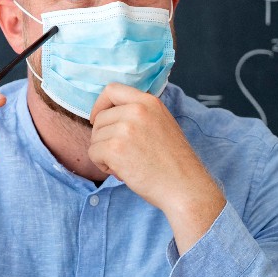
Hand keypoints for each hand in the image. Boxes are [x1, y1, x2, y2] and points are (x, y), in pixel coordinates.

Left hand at [88, 83, 225, 252]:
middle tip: (123, 154)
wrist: (184, 186)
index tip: (98, 119)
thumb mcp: (162, 123)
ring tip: (126, 164)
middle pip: (100, 118)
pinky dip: (102, 165)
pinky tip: (122, 171)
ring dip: (104, 153)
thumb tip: (111, 114)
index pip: (112, 90)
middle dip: (104, 137)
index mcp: (148, 102)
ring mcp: (125, 129)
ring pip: (95, 137)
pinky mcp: (115, 149)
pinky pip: (93, 153)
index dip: (100, 105)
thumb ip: (139, 114)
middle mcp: (136, 111)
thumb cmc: (174, 162)